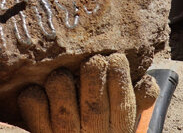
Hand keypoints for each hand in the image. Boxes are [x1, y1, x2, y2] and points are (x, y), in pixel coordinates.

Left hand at [17, 54, 158, 132]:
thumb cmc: (102, 129)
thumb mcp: (123, 120)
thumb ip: (137, 101)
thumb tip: (147, 82)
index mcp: (117, 130)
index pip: (123, 106)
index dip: (119, 81)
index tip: (117, 58)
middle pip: (93, 107)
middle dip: (93, 79)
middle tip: (93, 60)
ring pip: (63, 111)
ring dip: (62, 86)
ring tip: (62, 73)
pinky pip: (35, 114)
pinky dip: (34, 99)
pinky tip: (36, 88)